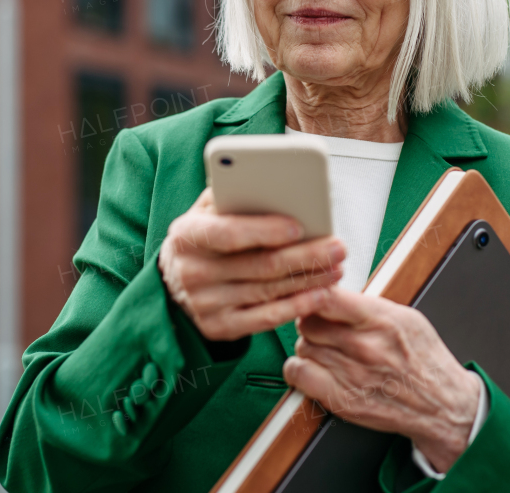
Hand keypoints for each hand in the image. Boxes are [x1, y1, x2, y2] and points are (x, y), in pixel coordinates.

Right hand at [157, 187, 345, 341]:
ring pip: (269, 291)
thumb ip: (233, 196)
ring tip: (337, 267)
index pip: (229, 233)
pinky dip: (296, 307)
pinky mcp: (218, 327)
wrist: (171, 283)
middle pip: (260, 265)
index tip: (299, 226)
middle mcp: (192, 272)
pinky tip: (320, 295)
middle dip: (305, 255)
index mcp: (187, 235)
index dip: (265, 230)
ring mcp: (205, 304)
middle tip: (338, 247)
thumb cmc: (203, 238)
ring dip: (309, 280)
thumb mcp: (205, 211)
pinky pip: (265, 319)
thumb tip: (276, 182)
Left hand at [283, 286, 483, 473]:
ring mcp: (351, 374)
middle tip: (321, 325)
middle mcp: (364, 346)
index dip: (312, 293)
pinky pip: (298, 373)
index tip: (311, 294)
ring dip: (309, 345)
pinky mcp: (342, 400)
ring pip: (303, 345)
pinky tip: (312, 366)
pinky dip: (298, 368)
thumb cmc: (424, 360)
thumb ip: (367, 305)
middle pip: (309, 321)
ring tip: (325, 348)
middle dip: (311, 319)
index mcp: (380, 320)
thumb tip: (334, 292)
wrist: (442, 403)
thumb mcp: (406, 317)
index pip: (327, 298)